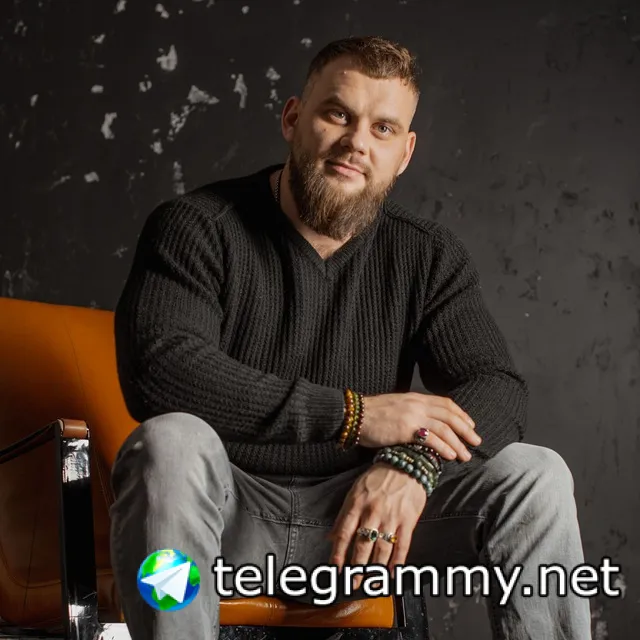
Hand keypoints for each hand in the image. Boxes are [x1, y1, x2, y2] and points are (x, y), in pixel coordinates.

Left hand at [327, 463, 425, 590]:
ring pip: (382, 549)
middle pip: (362, 545)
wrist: (405, 464)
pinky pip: (402, 546)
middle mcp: (373, 512)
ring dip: (375, 570)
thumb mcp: (355, 491)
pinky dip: (397, 563)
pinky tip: (392, 574)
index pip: (344, 533)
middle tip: (352, 584)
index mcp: (357, 504)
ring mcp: (391, 517)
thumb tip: (329, 537)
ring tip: (371, 583)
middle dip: (356, 567)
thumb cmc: (377, 478)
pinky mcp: (408, 521)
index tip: (335, 569)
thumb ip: (342, 516)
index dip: (338, 553)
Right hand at [358, 392, 480, 461]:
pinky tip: (450, 456)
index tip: (470, 425)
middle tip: (476, 442)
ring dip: (458, 443)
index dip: (460, 414)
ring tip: (465, 456)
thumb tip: (425, 424)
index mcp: (416, 397)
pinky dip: (444, 447)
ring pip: (444, 429)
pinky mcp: (405, 429)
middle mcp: (417, 404)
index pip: (445, 403)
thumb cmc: (372, 414)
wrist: (355, 415)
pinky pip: (431, 439)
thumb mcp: (397, 406)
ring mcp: (412, 416)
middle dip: (465, 429)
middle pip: (449, 416)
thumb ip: (412, 411)